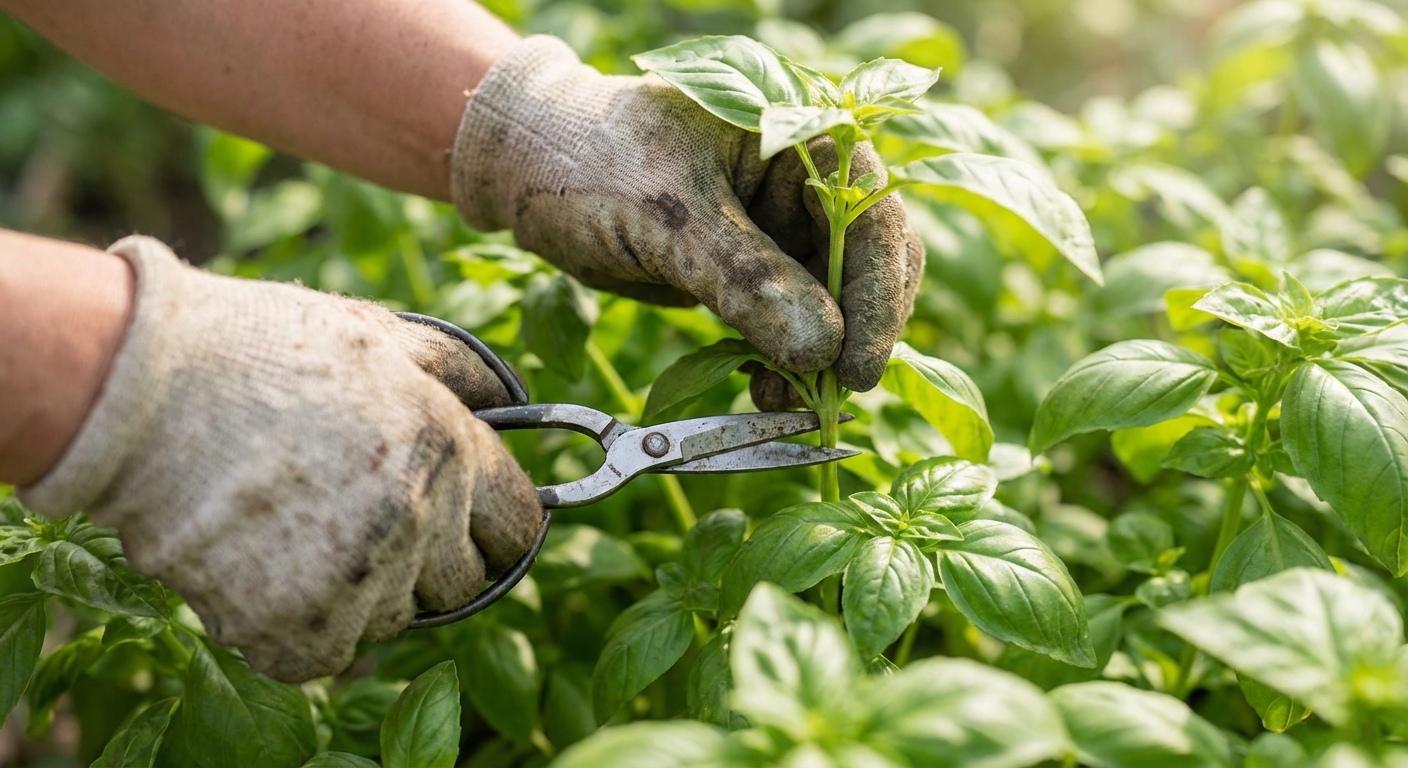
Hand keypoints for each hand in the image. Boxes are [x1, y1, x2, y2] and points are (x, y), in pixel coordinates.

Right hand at [19, 237, 542, 682]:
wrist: (137, 390)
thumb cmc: (259, 351)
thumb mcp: (378, 334)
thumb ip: (459, 371)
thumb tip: (512, 398)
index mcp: (448, 450)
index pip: (519, 528)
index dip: (495, 526)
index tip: (472, 526)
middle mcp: (417, 522)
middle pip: (462, 584)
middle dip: (431, 560)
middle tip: (370, 522)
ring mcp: (357, 581)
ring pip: (393, 618)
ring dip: (363, 591)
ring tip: (303, 530)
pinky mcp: (293, 629)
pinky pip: (325, 653)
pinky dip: (300, 627)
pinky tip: (266, 568)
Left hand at [450, 36, 923, 397]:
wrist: (526, 171)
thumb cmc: (590, 161)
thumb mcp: (668, 216)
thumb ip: (746, 279)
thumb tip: (823, 349)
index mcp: (800, 135)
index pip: (872, 219)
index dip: (877, 296)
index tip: (856, 368)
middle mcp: (805, 182)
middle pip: (866, 266)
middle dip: (851, 335)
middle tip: (825, 398)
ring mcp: (780, 228)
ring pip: (832, 305)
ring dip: (816, 360)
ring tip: (780, 403)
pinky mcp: (752, 270)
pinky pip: (788, 323)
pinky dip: (782, 362)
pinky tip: (763, 391)